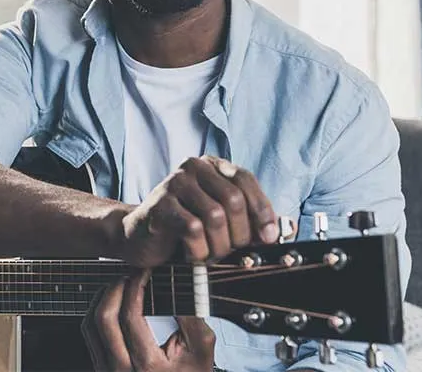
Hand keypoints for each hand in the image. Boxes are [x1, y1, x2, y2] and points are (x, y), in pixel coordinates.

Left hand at [82, 270, 214, 371]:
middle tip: (130, 275)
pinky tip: (113, 302)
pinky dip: (97, 312)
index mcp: (148, 365)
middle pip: (104, 318)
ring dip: (103, 298)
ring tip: (121, 285)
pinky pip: (90, 336)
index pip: (131, 316)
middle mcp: (122, 371)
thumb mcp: (201, 350)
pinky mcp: (102, 369)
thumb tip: (178, 285)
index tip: (143, 272)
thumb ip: (192, 317)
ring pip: (90, 325)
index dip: (135, 286)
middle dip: (115, 287)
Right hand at [119, 156, 278, 267]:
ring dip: (218, 246)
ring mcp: (174, 183)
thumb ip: (248, 221)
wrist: (139, 237)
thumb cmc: (184, 229)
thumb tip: (282, 231)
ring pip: (215, 216)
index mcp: (212, 165)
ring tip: (210, 256)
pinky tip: (192, 255)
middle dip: (239, 234)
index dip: (262, 211)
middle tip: (231, 253)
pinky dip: (199, 250)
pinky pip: (193, 229)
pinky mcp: (159, 204)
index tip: (269, 238)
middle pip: (233, 200)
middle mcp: (193, 167)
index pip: (246, 180)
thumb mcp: (220, 221)